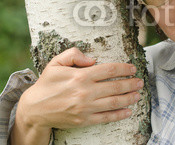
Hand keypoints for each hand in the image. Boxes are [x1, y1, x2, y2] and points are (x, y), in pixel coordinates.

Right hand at [10, 47, 143, 144]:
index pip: (109, 70)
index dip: (124, 69)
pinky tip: (128, 111)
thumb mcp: (56, 62)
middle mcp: (85, 92)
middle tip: (140, 81)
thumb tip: (92, 59)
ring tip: (137, 94)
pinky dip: (119, 114)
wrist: (34, 109)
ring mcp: (85, 108)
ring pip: (113, 103)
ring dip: (129, 98)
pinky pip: (106, 117)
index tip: (132, 68)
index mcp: (80, 76)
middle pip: (115, 87)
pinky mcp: (84, 120)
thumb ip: (74, 55)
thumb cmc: (47, 83)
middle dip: (130, 84)